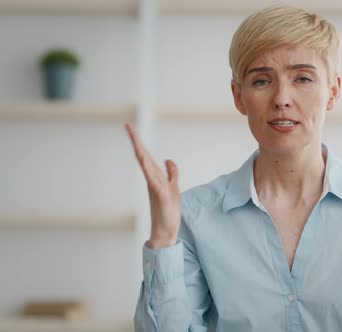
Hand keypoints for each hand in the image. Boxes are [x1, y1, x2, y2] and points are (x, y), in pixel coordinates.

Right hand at [125, 123, 180, 248]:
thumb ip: (172, 173)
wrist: (166, 232)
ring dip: (141, 151)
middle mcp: (153, 180)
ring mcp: (156, 187)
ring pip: (147, 166)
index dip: (139, 141)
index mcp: (155, 177)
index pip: (146, 156)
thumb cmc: (168, 211)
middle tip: (127, 125)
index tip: (130, 127)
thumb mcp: (174, 187)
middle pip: (143, 157)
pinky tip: (146, 162)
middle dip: (136, 141)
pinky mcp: (162, 195)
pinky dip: (151, 170)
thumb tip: (168, 159)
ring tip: (134, 137)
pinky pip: (155, 180)